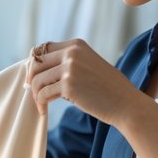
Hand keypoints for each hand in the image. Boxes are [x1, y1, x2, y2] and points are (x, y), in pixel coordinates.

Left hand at [25, 39, 142, 123]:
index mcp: (76, 45)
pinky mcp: (69, 85)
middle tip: (35, 94)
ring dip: (35, 94)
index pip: (42, 49)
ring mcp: (70, 68)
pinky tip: (43, 111)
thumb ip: (66, 64)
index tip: (34, 79)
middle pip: (36, 64)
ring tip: (41, 105)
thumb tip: (35, 73)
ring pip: (37, 80)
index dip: (33, 65)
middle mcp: (72, 52)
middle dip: (31, 80)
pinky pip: (43, 94)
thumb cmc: (105, 89)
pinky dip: (40, 104)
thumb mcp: (87, 66)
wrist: (125, 103)